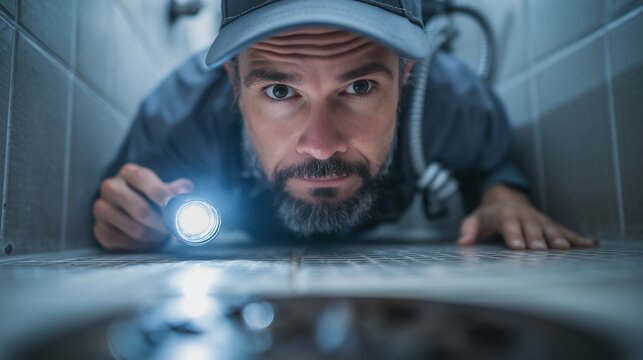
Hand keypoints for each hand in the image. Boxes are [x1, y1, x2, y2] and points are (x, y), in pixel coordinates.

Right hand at [93, 163, 193, 250]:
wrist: (139, 214)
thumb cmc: (156, 200)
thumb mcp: (170, 190)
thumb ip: (180, 191)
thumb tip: (185, 197)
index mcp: (129, 172)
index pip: (143, 179)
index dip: (162, 195)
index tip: (176, 209)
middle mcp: (111, 186)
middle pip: (139, 209)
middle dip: (162, 223)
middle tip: (173, 229)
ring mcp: (101, 207)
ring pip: (133, 228)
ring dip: (153, 236)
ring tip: (161, 234)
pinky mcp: (98, 227)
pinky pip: (121, 241)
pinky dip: (138, 246)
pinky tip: (146, 242)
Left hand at [456, 185, 597, 249]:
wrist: (506, 198)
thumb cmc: (488, 214)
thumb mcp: (474, 219)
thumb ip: (468, 230)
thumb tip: (462, 242)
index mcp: (504, 214)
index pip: (509, 224)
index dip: (514, 235)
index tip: (518, 247)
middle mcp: (524, 216)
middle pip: (532, 228)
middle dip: (537, 239)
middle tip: (542, 250)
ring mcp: (539, 220)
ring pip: (550, 229)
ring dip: (557, 238)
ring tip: (564, 249)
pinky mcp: (551, 224)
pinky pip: (566, 230)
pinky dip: (578, 237)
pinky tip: (591, 244)